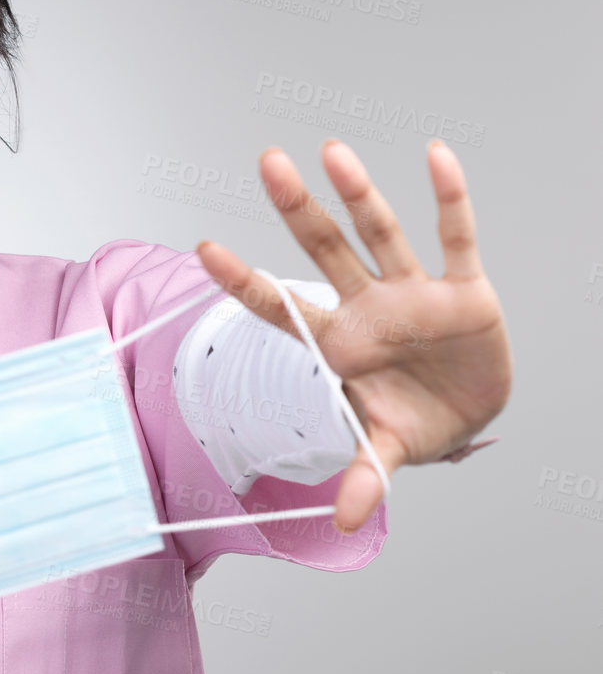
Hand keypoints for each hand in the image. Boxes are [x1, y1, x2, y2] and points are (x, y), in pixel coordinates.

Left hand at [194, 138, 511, 534]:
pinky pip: (456, 236)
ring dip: (359, 194)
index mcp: (338, 343)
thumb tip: (343, 521)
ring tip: (331, 152)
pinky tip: (435, 155)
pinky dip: (449, 197)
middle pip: (325, 251)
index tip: (203, 250)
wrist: (471, 414)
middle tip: (268, 162)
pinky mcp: (463, 291)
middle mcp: (369, 307)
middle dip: (297, 210)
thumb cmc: (413, 420)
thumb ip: (363, 476)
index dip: (244, 281)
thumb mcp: (385, 448)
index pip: (280, 307)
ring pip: (380, 234)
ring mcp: (413, 293)